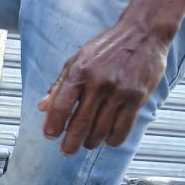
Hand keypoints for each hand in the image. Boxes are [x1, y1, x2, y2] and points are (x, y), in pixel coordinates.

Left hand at [38, 14, 173, 154]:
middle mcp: (98, 83)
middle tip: (67, 151)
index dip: (53, 126)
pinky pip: (122, 129)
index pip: (60, 108)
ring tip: (88, 143)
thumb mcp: (76, 60)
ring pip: (100, 131)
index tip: (50, 136)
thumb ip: (58, 85)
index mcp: (78, 73)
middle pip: (79, 124)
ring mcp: (119, 92)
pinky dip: (113, 139)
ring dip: (91, 142)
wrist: (143, 33)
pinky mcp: (137, 98)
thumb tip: (42, 107)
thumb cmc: (106, 48)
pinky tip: (108, 139)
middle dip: (70, 143)